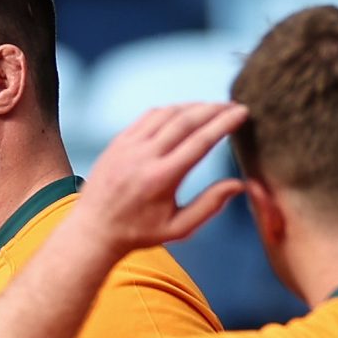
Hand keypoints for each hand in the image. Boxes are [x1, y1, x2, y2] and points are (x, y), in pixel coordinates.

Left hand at [73, 101, 248, 255]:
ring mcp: (129, 145)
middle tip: (233, 105)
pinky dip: (170, 110)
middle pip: (186, 120)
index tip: (242, 112)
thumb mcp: (178, 228)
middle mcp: (144, 157)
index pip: (200, 141)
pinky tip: (184, 112)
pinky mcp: (119, 141)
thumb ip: (209, 205)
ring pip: (167, 113)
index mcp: (162, 178)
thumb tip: (239, 184)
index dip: (224, 123)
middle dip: (214, 109)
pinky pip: (148, 116)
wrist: (95, 229)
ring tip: (213, 108)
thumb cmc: (139, 232)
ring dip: (193, 106)